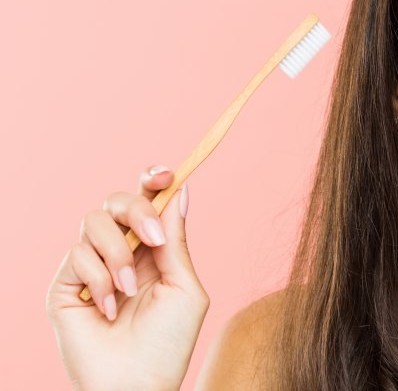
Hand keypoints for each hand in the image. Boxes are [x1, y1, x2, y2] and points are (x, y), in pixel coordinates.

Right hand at [46, 165, 209, 390]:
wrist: (137, 383)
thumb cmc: (168, 342)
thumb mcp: (184, 286)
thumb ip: (176, 240)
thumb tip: (180, 191)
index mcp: (154, 249)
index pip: (147, 201)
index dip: (153, 180)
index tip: (167, 175)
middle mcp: (121, 252)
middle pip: (117, 200)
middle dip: (137, 210)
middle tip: (153, 240)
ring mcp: (91, 267)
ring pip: (93, 222)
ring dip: (118, 255)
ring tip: (130, 291)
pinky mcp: (66, 285)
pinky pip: (77, 255)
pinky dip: (100, 279)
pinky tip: (111, 309)